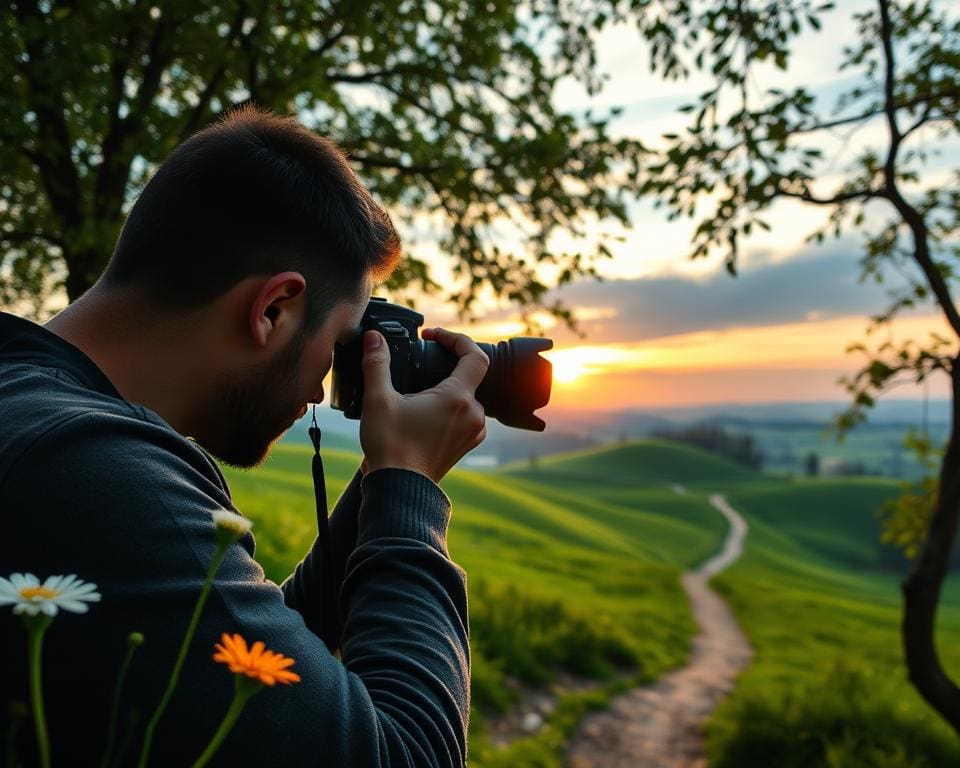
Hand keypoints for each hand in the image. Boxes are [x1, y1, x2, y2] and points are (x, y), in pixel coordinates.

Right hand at [359, 326, 488, 483]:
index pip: (474, 355)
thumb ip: (377, 364)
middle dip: (445, 364)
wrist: (398, 490)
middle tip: (420, 360)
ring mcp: (472, 432)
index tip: (433, 337)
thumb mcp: (378, 400)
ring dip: (446, 387)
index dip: (455, 339)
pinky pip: (464, 415)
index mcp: (458, 398)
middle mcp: (473, 414)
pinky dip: (449, 406)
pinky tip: (424, 410)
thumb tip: (374, 338)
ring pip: (466, 396)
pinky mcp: (466, 444)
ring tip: (418, 389)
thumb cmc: (390, 447)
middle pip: (469, 375)